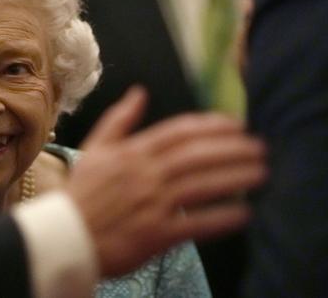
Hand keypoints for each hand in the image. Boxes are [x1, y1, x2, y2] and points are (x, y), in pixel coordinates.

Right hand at [65, 86, 266, 277]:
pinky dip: (222, 218)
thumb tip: (139, 92)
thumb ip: (119, 120)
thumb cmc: (81, 193)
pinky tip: (245, 213)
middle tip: (261, 147)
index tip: (237, 125)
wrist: (65, 237)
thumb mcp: (95, 148)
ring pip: (201, 186)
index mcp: (132, 152)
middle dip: (232, 149)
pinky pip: (196, 225)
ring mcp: (152, 204)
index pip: (179, 132)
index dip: (211, 126)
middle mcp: (145, 175)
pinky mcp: (156, 234)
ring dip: (235, 177)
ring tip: (261, 173)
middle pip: (197, 156)